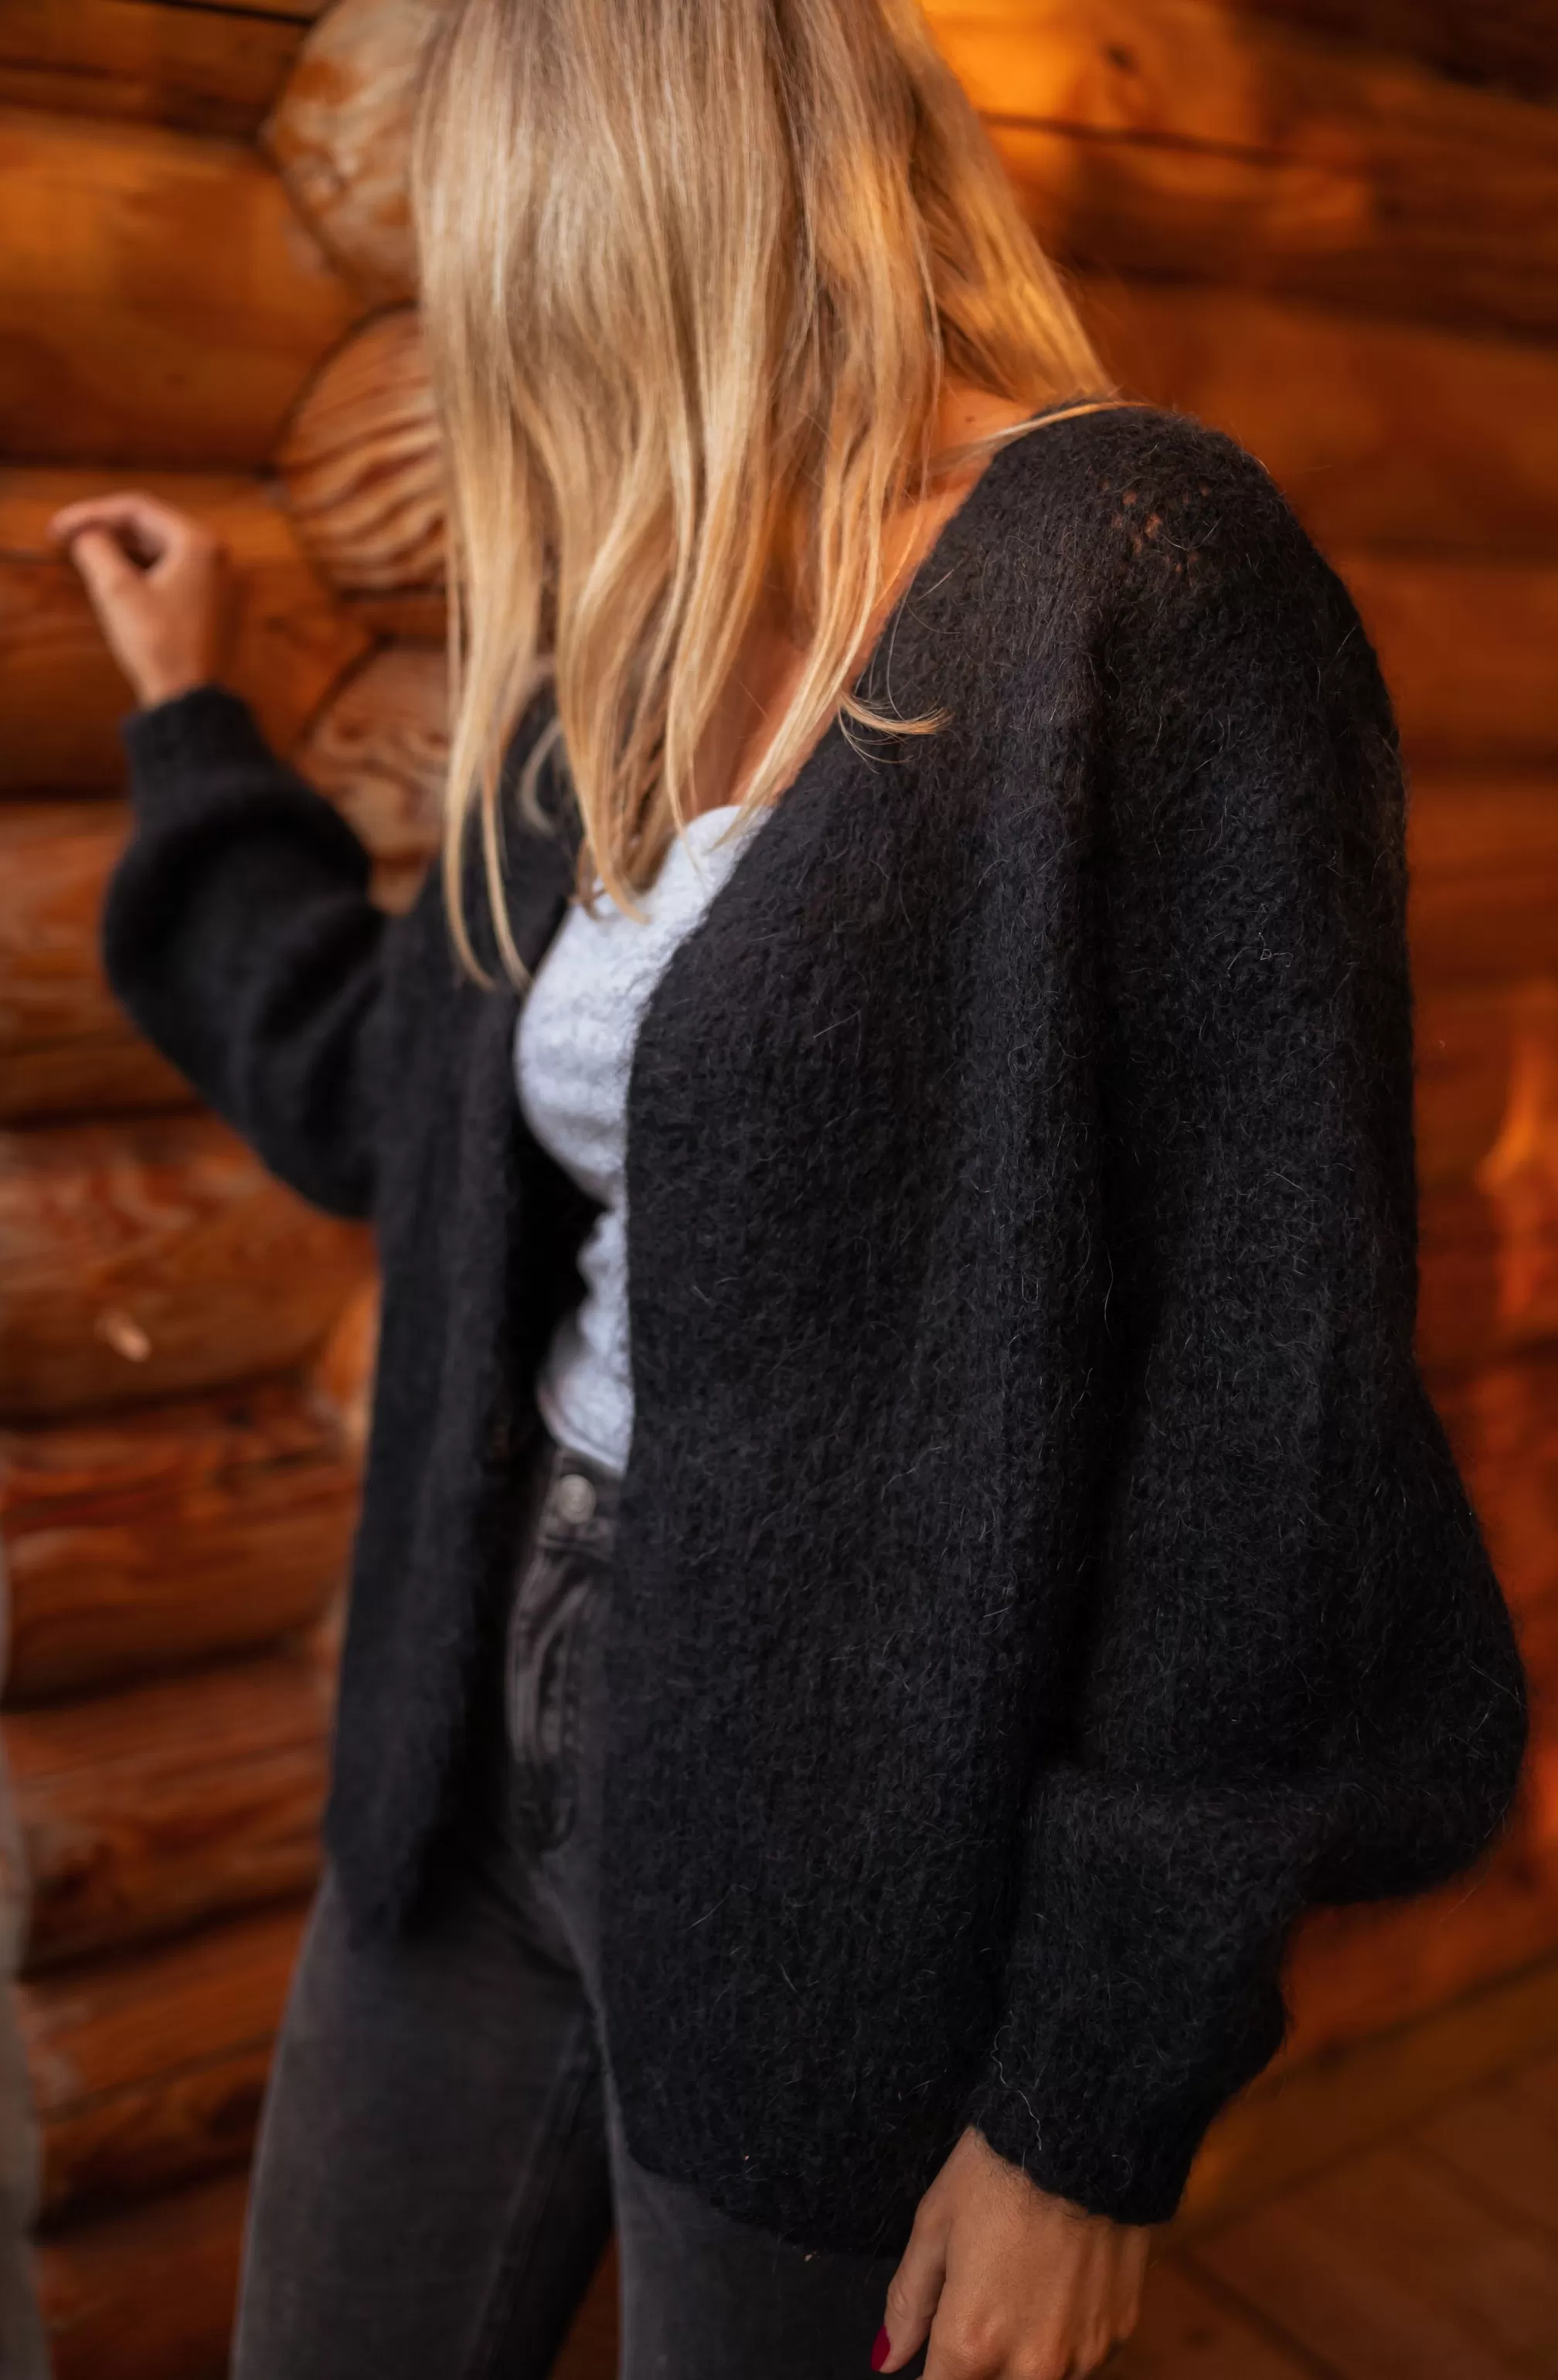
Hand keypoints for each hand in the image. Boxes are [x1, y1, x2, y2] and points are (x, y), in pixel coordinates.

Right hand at [49, 490, 232, 708]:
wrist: (191, 700)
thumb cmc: (159, 646)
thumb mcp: (117, 591)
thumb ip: (96, 549)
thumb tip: (84, 534)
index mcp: (200, 544)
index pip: (138, 509)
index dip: (93, 514)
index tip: (61, 529)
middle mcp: (220, 557)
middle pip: (155, 527)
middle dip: (109, 531)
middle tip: (71, 539)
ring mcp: (224, 583)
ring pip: (166, 551)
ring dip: (126, 550)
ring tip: (90, 557)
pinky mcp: (219, 606)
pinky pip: (178, 574)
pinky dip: (147, 571)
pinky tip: (120, 578)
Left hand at [877, 2127, 1149, 2377]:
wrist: (1085, 2135)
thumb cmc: (996, 2171)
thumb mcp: (934, 2224)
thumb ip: (908, 2303)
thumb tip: (887, 2359)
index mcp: (972, 2343)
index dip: (932, 2373)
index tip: (937, 2350)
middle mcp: (1030, 2367)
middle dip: (977, 2368)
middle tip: (977, 2312)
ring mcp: (1082, 2356)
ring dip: (1022, 2360)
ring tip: (1018, 2293)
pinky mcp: (1120, 2335)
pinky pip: (1081, 2362)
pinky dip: (1063, 2342)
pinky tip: (1056, 2291)